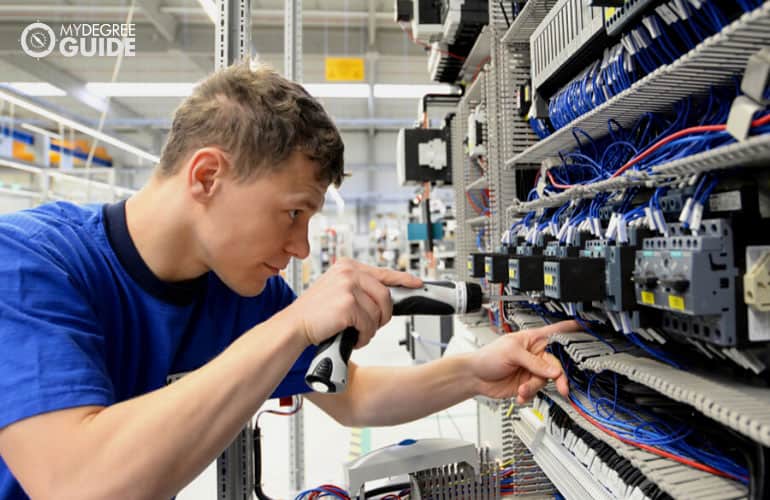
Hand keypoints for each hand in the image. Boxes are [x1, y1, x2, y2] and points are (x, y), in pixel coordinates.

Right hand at [287, 258, 421, 347]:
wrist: (294, 326)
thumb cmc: (315, 313)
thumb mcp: (337, 291)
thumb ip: (359, 288)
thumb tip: (385, 297)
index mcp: (347, 266)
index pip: (383, 272)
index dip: (403, 279)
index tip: (416, 284)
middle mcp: (348, 272)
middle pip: (385, 296)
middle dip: (383, 316)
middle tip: (372, 326)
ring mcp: (348, 287)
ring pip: (378, 313)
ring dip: (370, 329)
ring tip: (355, 332)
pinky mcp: (348, 305)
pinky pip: (369, 326)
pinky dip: (363, 337)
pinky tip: (351, 337)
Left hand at [470, 320, 579, 403]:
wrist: (475, 377)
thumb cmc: (488, 357)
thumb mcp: (512, 354)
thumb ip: (534, 362)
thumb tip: (554, 370)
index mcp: (533, 340)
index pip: (556, 332)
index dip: (572, 330)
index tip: (587, 328)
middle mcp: (535, 355)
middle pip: (556, 365)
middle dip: (557, 377)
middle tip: (561, 386)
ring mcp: (532, 370)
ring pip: (546, 381)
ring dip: (535, 387)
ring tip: (522, 388)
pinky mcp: (528, 384)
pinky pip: (537, 391)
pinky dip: (529, 395)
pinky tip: (520, 394)